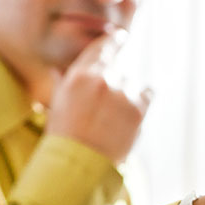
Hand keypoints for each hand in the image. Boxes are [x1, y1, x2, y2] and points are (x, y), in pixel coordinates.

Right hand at [45, 30, 151, 164]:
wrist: (79, 166)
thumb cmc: (64, 137)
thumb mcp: (58, 104)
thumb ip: (65, 81)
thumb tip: (62, 67)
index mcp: (79, 75)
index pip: (103, 46)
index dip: (114, 41)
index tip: (120, 38)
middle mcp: (101, 79)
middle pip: (117, 69)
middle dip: (114, 83)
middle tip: (105, 105)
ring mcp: (122, 93)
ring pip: (131, 82)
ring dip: (126, 94)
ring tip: (112, 119)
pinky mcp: (138, 109)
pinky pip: (146, 93)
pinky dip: (141, 101)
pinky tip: (128, 117)